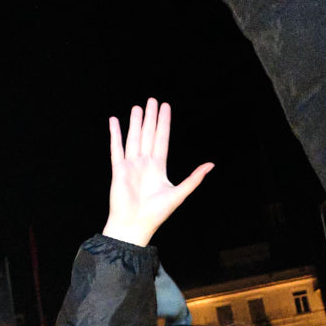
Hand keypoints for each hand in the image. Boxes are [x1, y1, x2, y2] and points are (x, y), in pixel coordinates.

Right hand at [103, 99, 211, 246]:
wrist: (135, 225)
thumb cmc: (156, 214)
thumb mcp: (179, 193)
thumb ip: (194, 178)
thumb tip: (211, 165)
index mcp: (158, 168)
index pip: (162, 139)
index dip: (164, 123)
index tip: (165, 107)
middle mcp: (144, 163)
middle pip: (148, 134)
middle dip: (151, 117)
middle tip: (152, 100)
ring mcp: (131, 165)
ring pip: (134, 138)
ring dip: (135, 122)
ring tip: (137, 107)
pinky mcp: (118, 169)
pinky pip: (116, 148)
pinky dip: (115, 134)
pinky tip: (114, 121)